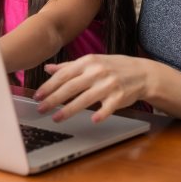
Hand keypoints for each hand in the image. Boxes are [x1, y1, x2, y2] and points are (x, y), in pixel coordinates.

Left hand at [33, 54, 148, 123]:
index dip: (49, 85)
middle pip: (71, 86)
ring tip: (56, 118)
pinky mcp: (120, 96)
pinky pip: (109, 106)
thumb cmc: (113, 67)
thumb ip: (69, 66)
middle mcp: (97, 72)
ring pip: (86, 98)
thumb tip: (48, 68)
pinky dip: (101, 113)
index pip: (64, 74)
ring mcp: (109, 84)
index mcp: (88, 62)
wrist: (142, 73)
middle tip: (41, 108)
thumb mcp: (91, 62)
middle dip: (54, 98)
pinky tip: (93, 120)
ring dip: (69, 109)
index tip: (37, 95)